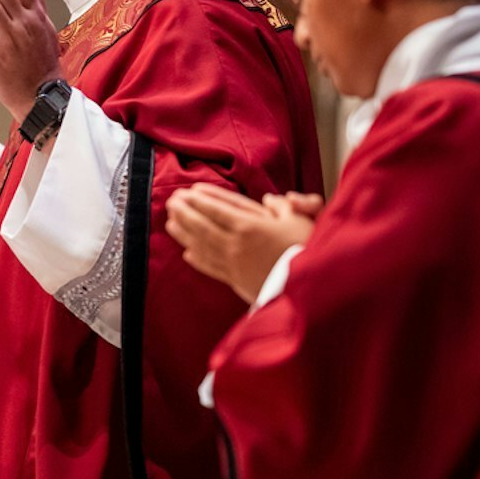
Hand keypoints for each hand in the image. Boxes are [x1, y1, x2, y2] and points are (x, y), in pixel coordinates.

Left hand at [164, 183, 315, 303]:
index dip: (200, 200)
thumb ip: (280, 207)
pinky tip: (187, 253)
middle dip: (184, 213)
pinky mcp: (236, 279)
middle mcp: (236, 244)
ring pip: (202, 246)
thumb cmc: (305, 249)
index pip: (216, 209)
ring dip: (184, 234)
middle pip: (202, 226)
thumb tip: (270, 200)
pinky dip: (197, 260)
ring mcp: (233, 263)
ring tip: (170, 223)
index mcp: (250, 226)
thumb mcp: (297, 220)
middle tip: (171, 202)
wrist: (308, 286)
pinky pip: (211, 267)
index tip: (186, 192)